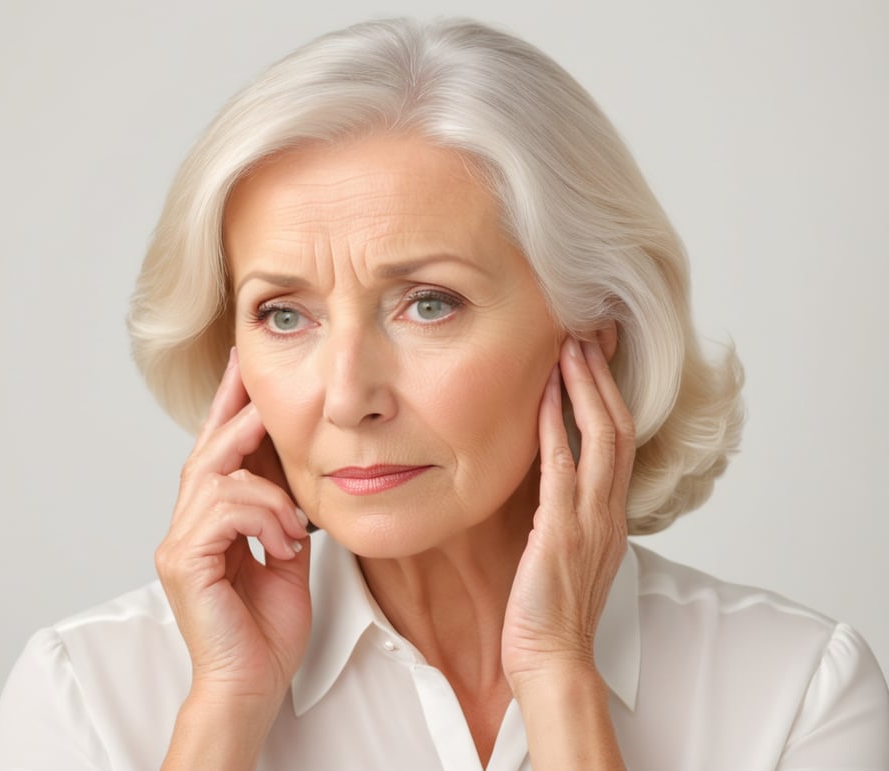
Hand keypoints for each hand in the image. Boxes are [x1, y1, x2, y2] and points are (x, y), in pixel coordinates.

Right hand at [155, 348, 311, 709]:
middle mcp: (187, 525)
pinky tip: (282, 545)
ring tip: (293, 528)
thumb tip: (296, 477)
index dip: (230, 406)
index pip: (218, 453)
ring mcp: (180, 542)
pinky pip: (225, 508)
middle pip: (208, 449)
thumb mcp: (286, 557)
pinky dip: (264, 516)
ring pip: (219, 474)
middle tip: (264, 382)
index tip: (245, 365)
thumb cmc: (266, 632)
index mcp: (212, 522)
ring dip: (269, 492)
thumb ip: (282, 515)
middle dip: (238, 410)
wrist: (253, 685)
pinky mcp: (183, 560)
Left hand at [501, 337, 633, 691]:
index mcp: (612, 515)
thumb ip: (568, 516)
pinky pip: (561, 466)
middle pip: (619, 427)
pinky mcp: (562, 530)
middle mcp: (609, 511)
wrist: (553, 658)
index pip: (620, 442)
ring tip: (571, 347)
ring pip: (600, 437)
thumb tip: (551, 485)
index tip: (598, 360)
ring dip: (585, 387)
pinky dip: (552, 426)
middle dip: (604, 377)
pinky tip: (541, 395)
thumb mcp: (569, 554)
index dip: (612, 396)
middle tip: (589, 334)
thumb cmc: (553, 613)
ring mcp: (590, 518)